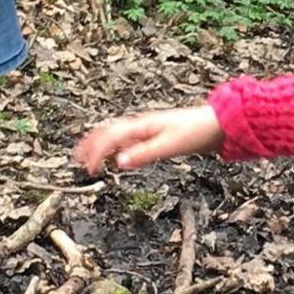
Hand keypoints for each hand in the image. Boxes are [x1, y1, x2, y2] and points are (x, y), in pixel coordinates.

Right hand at [74, 105, 222, 173]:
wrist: (217, 123)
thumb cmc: (195, 132)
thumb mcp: (170, 146)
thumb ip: (145, 154)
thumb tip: (119, 163)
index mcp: (142, 126)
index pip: (111, 137)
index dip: (97, 152)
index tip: (88, 169)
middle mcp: (141, 124)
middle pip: (108, 131)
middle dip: (91, 144)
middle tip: (77, 159)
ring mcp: (147, 127)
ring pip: (116, 132)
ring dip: (100, 142)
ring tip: (88, 154)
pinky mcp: (154, 133)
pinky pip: (127, 136)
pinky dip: (115, 144)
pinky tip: (116, 153)